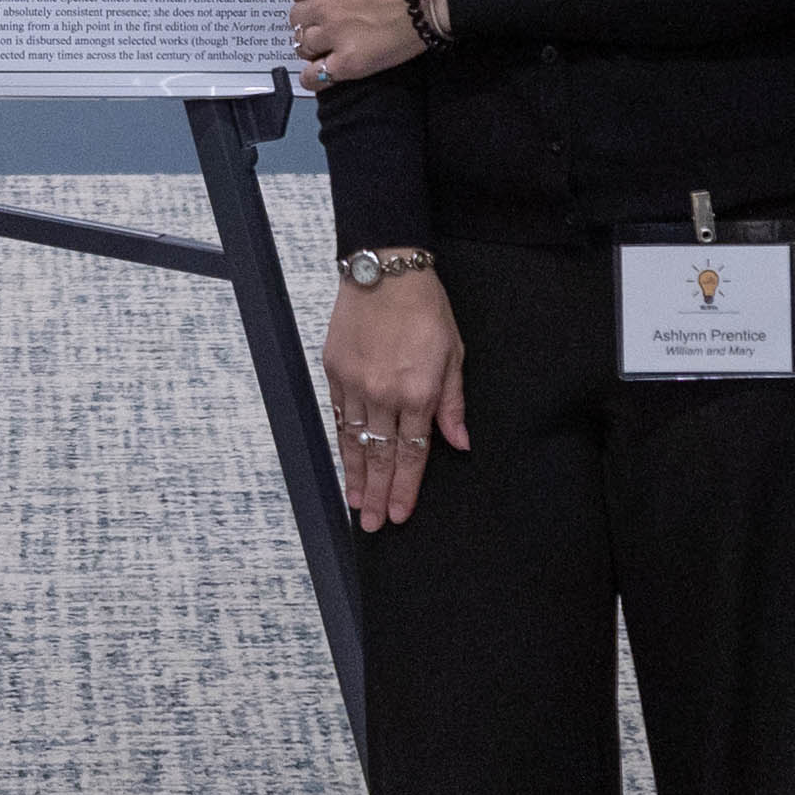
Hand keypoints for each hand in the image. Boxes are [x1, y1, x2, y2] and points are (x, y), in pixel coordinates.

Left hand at [291, 0, 427, 89]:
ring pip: (303, 44)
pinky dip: (312, 77)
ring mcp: (335, 35)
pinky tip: (318, 74)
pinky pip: (316, 76)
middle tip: (326, 20)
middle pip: (298, 17)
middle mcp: (323, 6)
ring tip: (325, 45)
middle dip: (309, 18)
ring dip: (310, 44)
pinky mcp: (350, 62)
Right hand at [324, 261, 470, 532]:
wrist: (385, 269)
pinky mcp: (334, 371)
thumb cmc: (424, 307)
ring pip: (355, 442)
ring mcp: (355, 383)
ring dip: (356, 477)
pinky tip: (344, 463)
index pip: (412, 453)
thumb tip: (459, 443)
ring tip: (356, 504)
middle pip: (381, 456)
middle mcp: (384, 393)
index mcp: (419, 391)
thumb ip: (453, 403)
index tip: (401, 513)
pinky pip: (338, 417)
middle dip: (379, 494)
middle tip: (373, 524)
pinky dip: (341, 444)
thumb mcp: (454, 353)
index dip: (407, 488)